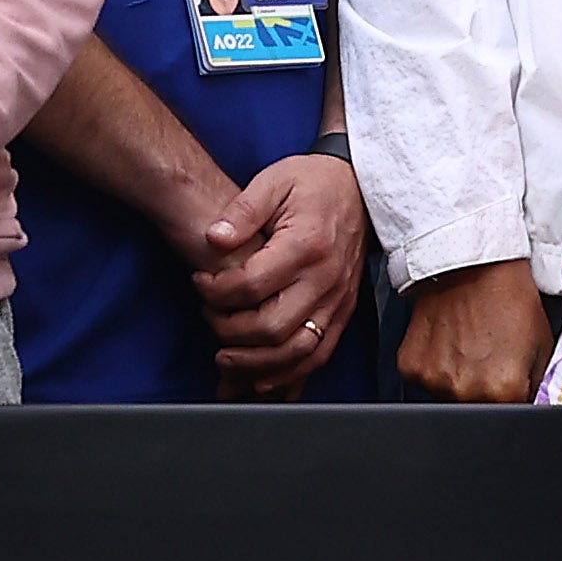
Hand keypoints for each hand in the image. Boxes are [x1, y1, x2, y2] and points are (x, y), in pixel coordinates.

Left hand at [189, 152, 369, 398]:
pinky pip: (319, 356)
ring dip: (256, 365)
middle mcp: (325, 278)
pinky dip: (290, 376)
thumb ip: (242, 210)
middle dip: (229, 332)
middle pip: (272, 328)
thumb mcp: (274, 181)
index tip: (201, 282)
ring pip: (297, 352)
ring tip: (226, 357)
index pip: (252, 285)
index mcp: (306, 244)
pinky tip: (263, 379)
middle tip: (210, 316)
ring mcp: (337, 300)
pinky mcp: (342, 312)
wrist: (361, 188)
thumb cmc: (315, 184)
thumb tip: (214, 238)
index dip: (216, 291)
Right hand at [399, 262, 555, 403]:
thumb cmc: (509, 295)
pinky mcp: (410, 368)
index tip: (512, 378)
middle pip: (477, 409)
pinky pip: (425, 380)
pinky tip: (449, 341)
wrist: (472, 264)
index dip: (514, 396)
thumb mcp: (543, 343)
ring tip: (470, 345)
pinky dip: (436, 366)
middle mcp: (466, 391)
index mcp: (503, 390)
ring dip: (460, 379)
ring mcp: (434, 381)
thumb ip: (536, 383)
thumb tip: (531, 404)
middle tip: (492, 356)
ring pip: (449, 396)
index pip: (511, 414)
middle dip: (487, 390)